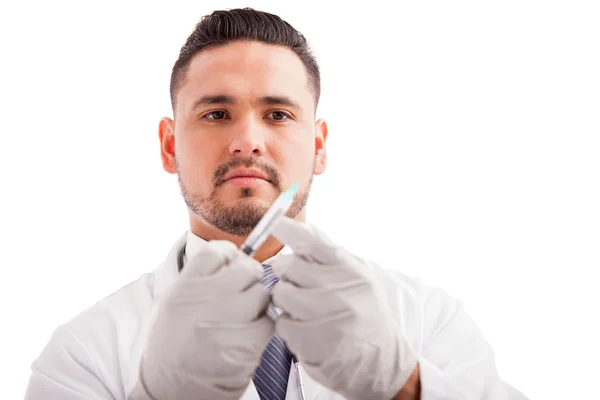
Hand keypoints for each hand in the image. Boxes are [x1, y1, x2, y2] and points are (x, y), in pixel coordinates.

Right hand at [130, 241, 272, 399]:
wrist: (168, 394)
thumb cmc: (170, 348)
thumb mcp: (169, 306)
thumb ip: (196, 279)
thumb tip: (229, 257)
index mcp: (182, 290)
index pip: (215, 252)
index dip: (229, 255)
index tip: (232, 264)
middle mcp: (200, 304)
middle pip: (246, 269)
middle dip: (250, 277)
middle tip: (244, 291)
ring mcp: (221, 326)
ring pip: (261, 294)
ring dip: (259, 302)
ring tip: (246, 314)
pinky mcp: (241, 348)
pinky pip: (268, 323)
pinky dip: (263, 327)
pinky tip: (249, 334)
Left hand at [270, 218, 417, 399]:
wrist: (383, 365)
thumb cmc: (368, 317)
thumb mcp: (361, 280)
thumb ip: (333, 255)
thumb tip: (308, 227)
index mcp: (351, 272)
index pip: (312, 243)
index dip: (289, 231)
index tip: (275, 224)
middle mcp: (340, 289)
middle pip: (288, 266)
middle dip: (286, 274)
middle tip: (296, 285)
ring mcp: (324, 316)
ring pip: (280, 294)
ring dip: (285, 302)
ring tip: (302, 310)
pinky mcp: (311, 341)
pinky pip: (281, 323)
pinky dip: (288, 327)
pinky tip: (305, 330)